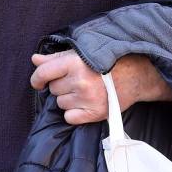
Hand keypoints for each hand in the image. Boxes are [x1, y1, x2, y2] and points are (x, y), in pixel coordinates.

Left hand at [30, 51, 169, 125]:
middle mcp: (79, 81)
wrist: (136, 76)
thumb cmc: (107, 62)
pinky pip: (69, 118)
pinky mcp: (94, 113)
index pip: (43, 73)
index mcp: (74, 63)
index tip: (38, 82)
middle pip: (53, 89)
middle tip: (77, 81)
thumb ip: (55, 58)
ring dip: (68, 99)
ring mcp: (87, 99)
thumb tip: (35, 60)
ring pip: (60, 104)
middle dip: (61, 86)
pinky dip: (74, 113)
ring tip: (84, 91)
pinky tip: (85, 104)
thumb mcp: (81, 54)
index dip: (37, 79)